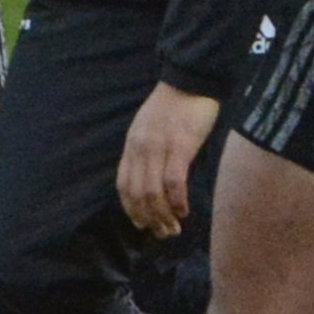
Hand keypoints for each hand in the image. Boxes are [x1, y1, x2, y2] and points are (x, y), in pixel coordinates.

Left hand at [116, 84, 220, 239]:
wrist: (190, 80)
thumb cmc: (174, 105)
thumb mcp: (148, 127)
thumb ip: (146, 151)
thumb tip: (152, 179)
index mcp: (132, 145)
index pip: (123, 185)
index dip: (131, 209)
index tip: (142, 224)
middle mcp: (141, 149)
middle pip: (137, 194)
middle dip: (149, 219)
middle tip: (163, 233)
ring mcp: (158, 148)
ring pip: (153, 193)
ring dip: (163, 216)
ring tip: (174, 228)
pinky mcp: (179, 147)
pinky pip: (174, 182)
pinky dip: (177, 201)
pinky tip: (184, 210)